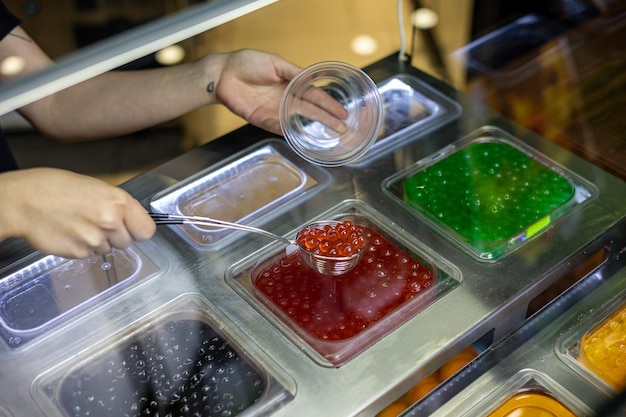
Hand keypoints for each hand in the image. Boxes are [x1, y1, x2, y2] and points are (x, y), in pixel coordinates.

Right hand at [0, 168, 155, 257]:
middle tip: (96, 221)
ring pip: (107, 249)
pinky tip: (69, 231)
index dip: (139, 230)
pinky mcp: (79, 253)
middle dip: (115, 235)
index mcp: (118, 202)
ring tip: (79, 223)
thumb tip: (135, 221)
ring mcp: (94, 240)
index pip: (147, 230)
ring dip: (97, 241)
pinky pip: (89, 254)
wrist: (25, 200)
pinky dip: (81, 246)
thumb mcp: (97, 188)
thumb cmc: (57, 188)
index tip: (135, 229)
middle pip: (127, 242)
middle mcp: (110, 222)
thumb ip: (119, 206)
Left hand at [212, 49, 347, 134]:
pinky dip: (291, 133)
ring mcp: (275, 111)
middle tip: (343, 128)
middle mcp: (286, 99)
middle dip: (327, 119)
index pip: (315, 95)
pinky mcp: (262, 120)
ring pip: (299, 121)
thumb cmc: (247, 63)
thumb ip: (294, 73)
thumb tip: (312, 78)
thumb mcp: (275, 63)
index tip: (342, 112)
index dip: (329, 104)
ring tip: (330, 135)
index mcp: (291, 84)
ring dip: (314, 129)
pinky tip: (304, 138)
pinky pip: (279, 128)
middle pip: (311, 111)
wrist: (223, 74)